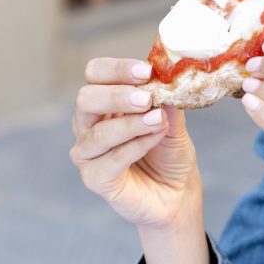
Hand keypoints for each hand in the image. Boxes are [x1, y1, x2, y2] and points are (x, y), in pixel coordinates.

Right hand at [70, 58, 202, 229]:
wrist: (178, 194)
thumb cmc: (170, 155)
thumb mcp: (173, 122)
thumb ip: (166, 102)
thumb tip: (164, 80)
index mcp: (104, 103)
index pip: (95, 74)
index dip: (116, 69)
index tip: (145, 71)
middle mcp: (89, 125)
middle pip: (85, 99)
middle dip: (116, 95)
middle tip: (146, 98)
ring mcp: (88, 153)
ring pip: (97, 132)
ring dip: (130, 124)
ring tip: (157, 120)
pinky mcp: (95, 179)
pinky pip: (110, 159)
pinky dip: (135, 146)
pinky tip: (154, 138)